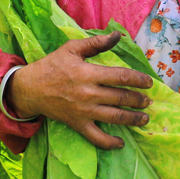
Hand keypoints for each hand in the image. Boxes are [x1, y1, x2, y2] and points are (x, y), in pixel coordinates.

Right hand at [7, 32, 153, 149]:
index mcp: (88, 73)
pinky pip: (96, 137)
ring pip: (114, 117)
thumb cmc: (52, 66)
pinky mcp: (77, 124)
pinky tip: (121, 143)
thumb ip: (96, 42)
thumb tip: (118, 35)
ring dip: (132, 119)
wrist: (30, 88)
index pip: (120, 76)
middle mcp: (88, 94)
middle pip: (121, 98)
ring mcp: (83, 112)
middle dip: (138, 100)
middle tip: (148, 101)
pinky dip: (110, 143)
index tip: (149, 82)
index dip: (138, 80)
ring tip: (144, 118)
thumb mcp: (72, 48)